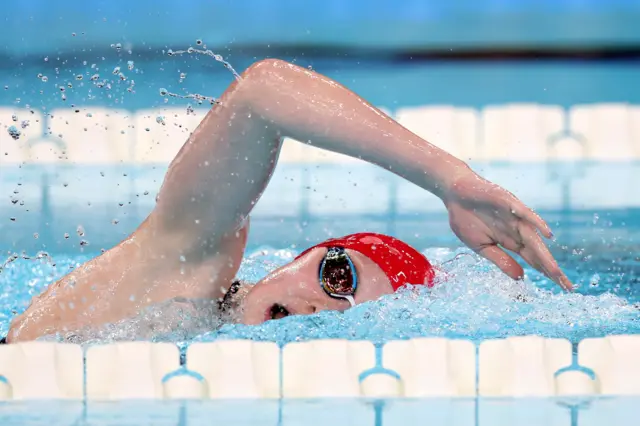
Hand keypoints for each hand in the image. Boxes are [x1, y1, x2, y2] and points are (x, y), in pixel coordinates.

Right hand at [442, 172, 572, 290]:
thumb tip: (521, 278)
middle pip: (538, 252)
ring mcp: (514, 217)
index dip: (547, 273)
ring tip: (556, 272)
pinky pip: (525, 214)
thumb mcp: (481, 247)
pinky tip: (548, 234)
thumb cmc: (465, 218)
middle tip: (566, 286)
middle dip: (551, 269)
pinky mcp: (508, 203)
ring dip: (545, 254)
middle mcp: (517, 230)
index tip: (562, 288)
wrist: (454, 193)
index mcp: (511, 241)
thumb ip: (501, 260)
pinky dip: (536, 223)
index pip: (533, 259)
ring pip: (533, 238)